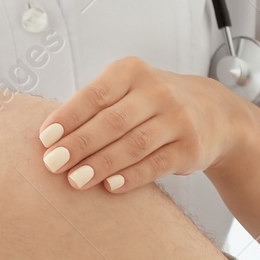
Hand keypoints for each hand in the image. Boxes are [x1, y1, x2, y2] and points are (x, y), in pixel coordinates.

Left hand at [35, 57, 251, 193]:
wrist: (215, 114)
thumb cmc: (154, 105)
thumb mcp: (128, 92)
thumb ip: (96, 109)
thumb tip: (52, 140)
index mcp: (132, 72)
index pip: (96, 94)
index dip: (69, 117)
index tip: (45, 138)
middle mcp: (157, 92)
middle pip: (113, 121)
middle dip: (80, 143)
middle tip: (53, 163)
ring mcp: (177, 120)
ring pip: (134, 144)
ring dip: (102, 163)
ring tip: (75, 180)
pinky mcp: (190, 148)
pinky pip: (156, 164)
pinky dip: (131, 176)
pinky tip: (110, 186)